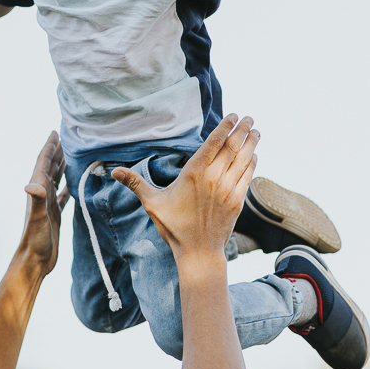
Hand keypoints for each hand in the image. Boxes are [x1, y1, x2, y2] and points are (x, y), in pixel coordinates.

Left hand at [19, 132, 69, 276]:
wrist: (35, 261)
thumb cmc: (35, 240)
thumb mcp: (37, 219)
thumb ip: (36, 201)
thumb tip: (30, 185)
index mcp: (38, 190)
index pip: (43, 163)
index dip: (49, 147)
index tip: (56, 131)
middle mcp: (42, 194)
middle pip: (51, 167)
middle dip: (57, 151)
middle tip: (68, 136)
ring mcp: (48, 204)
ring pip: (57, 179)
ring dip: (64, 165)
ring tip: (74, 153)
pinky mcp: (55, 214)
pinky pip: (63, 195)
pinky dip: (69, 185)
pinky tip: (77, 181)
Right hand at [112, 115, 258, 258]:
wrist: (198, 252)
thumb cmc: (174, 227)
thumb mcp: (152, 203)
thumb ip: (136, 183)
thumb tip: (113, 172)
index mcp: (194, 173)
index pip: (214, 142)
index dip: (225, 127)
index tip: (233, 116)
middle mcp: (214, 178)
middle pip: (233, 147)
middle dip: (242, 130)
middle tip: (248, 118)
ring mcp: (228, 189)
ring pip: (243, 159)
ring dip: (251, 143)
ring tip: (256, 131)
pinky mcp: (237, 201)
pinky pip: (247, 176)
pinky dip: (252, 163)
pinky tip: (253, 155)